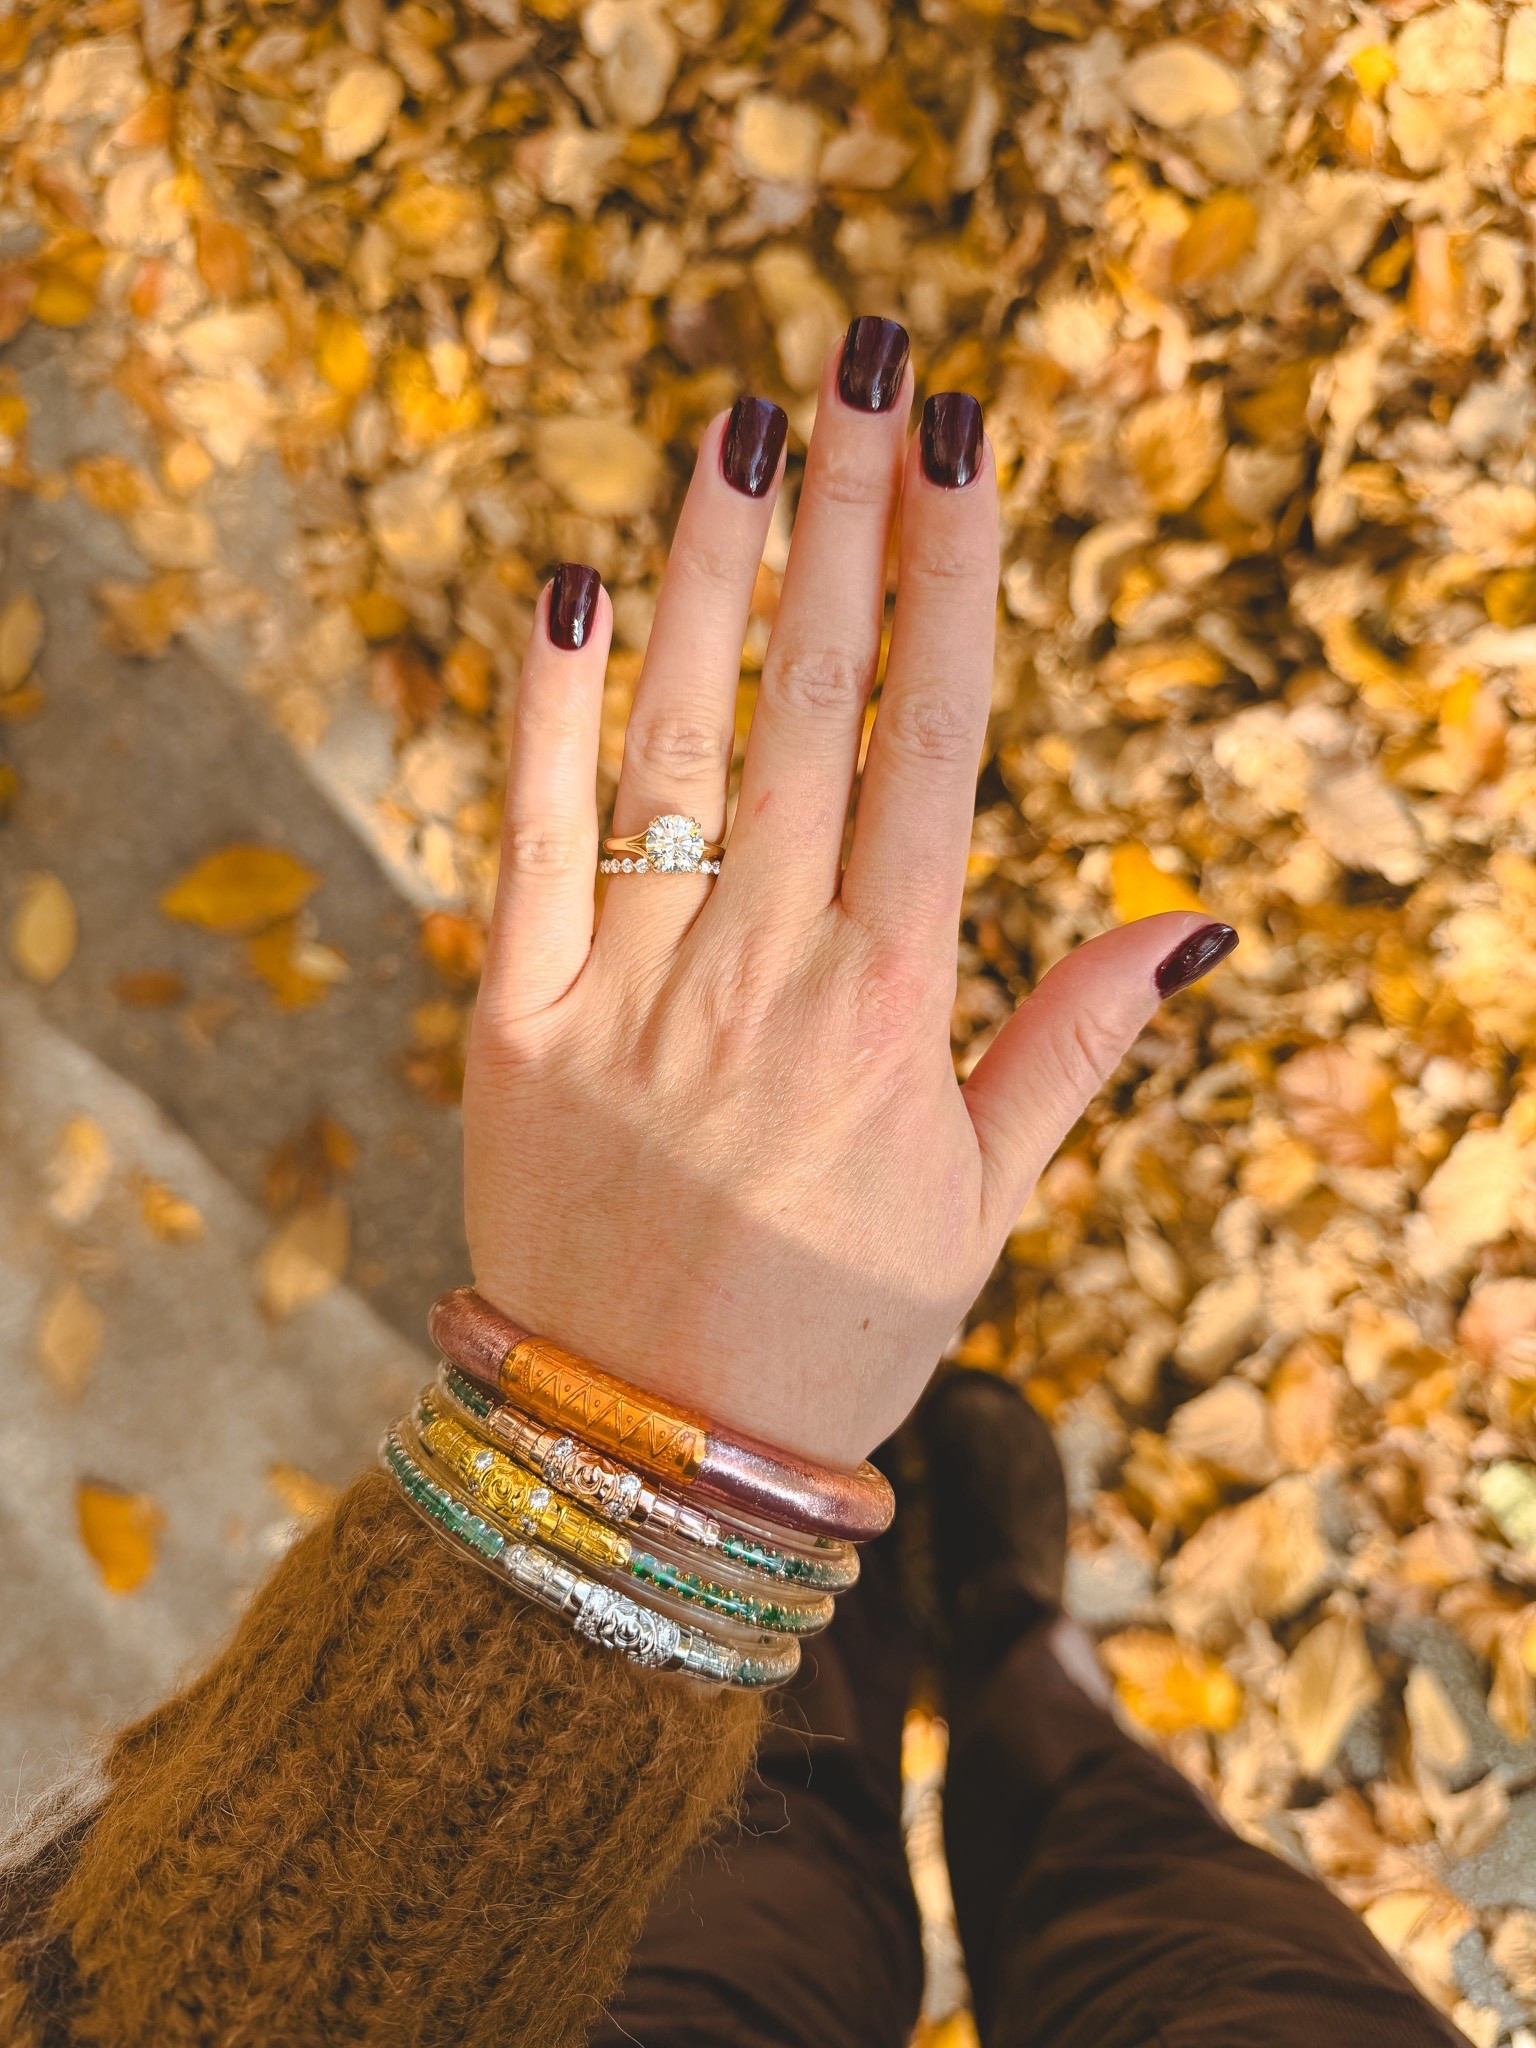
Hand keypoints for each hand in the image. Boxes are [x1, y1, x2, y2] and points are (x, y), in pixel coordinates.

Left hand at [462, 324, 1235, 1468]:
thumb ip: (1070, 1051)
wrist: (646, 1459)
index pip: (935, 749)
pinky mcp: (514, 1025)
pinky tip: (574, 589)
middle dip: (843, 520)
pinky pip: (527, 843)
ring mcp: (631, 996)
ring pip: (677, 748)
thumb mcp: (981, 1209)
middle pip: (812, 708)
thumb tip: (1190, 922)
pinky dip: (546, 715)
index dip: (950, 582)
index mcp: (895, 1016)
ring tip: (740, 430)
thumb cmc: (831, 1331)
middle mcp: (767, 981)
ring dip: (711, 577)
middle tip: (863, 360)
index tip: (964, 445)